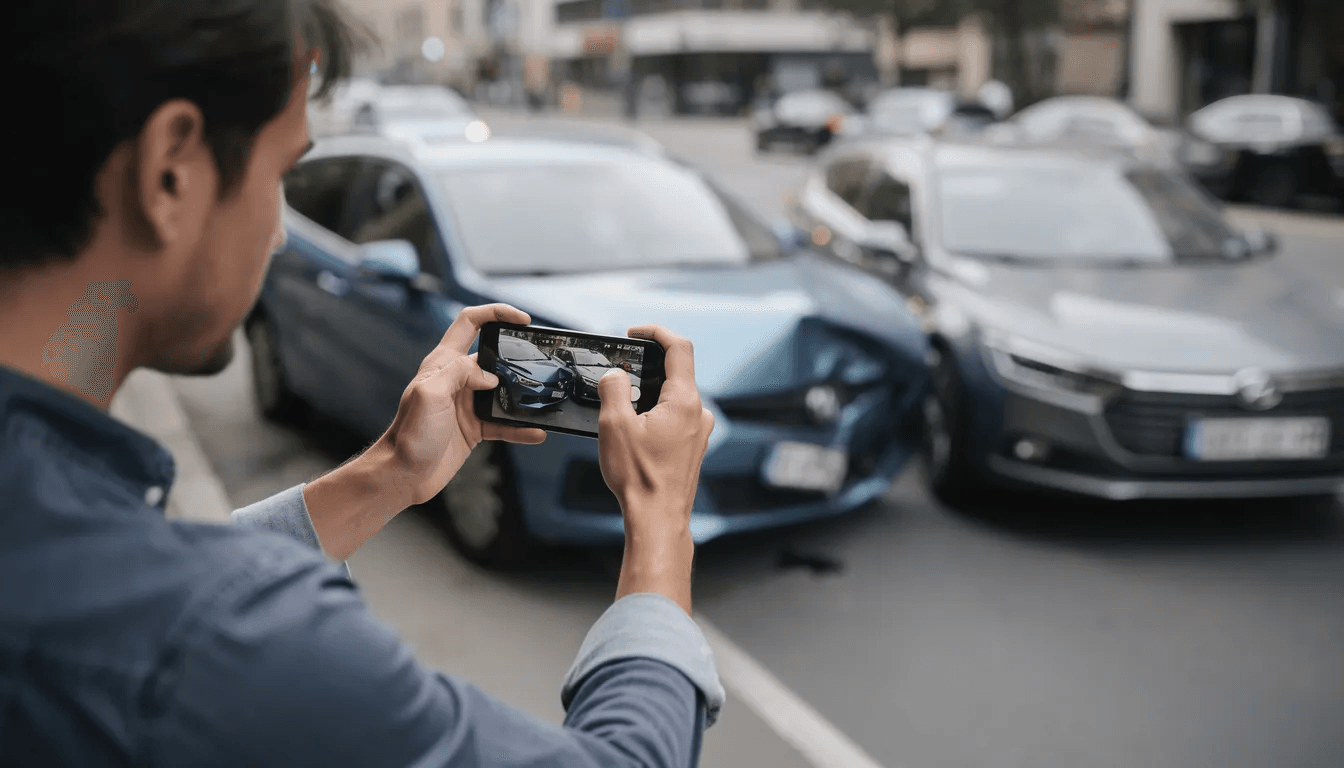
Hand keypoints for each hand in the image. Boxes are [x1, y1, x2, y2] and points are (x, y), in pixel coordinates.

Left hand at [381, 304, 545, 505]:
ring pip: (504, 391)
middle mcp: (457, 380)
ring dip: (523, 395)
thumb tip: (490, 377)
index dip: (495, 313)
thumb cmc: (408, 435)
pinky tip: (536, 432)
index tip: (522, 319)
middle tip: (539, 360)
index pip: (470, 323)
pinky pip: (504, 424)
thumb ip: (459, 373)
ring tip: (542, 399)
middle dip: (517, 355)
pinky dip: (521, 428)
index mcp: (443, 363)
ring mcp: (468, 404)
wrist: (403, 475)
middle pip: (493, 356)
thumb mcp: (430, 394)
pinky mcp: (475, 428)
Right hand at [596, 326, 713, 613]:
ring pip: (674, 397)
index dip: (657, 332)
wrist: (658, 520)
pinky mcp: (694, 447)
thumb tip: (615, 376)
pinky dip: (655, 413)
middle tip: (619, 374)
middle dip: (646, 367)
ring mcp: (699, 431)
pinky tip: (635, 431)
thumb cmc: (639, 478)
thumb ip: (613, 390)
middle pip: (676, 372)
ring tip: (622, 409)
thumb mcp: (614, 426)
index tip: (635, 332)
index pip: (679, 348)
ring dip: (649, 393)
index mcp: (684, 401)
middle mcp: (698, 413)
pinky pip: (676, 417)